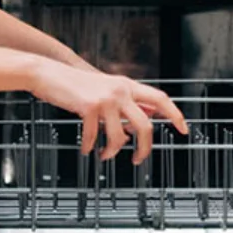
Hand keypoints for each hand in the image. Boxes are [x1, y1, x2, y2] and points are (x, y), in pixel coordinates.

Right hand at [29, 61, 188, 163]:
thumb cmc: (77, 84)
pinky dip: (90, 146)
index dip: (175, 114)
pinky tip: (87, 149)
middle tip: (139, 159)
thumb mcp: (108, 88)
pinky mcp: (89, 106)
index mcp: (127, 85)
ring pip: (120, 136)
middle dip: (144, 147)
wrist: (49, 73)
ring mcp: (106, 98)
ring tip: (105, 155)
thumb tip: (151, 112)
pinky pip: (94, 136)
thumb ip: (128, 100)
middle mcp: (120, 90)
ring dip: (112, 151)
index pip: (160, 98)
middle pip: (145, 124)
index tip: (183, 129)